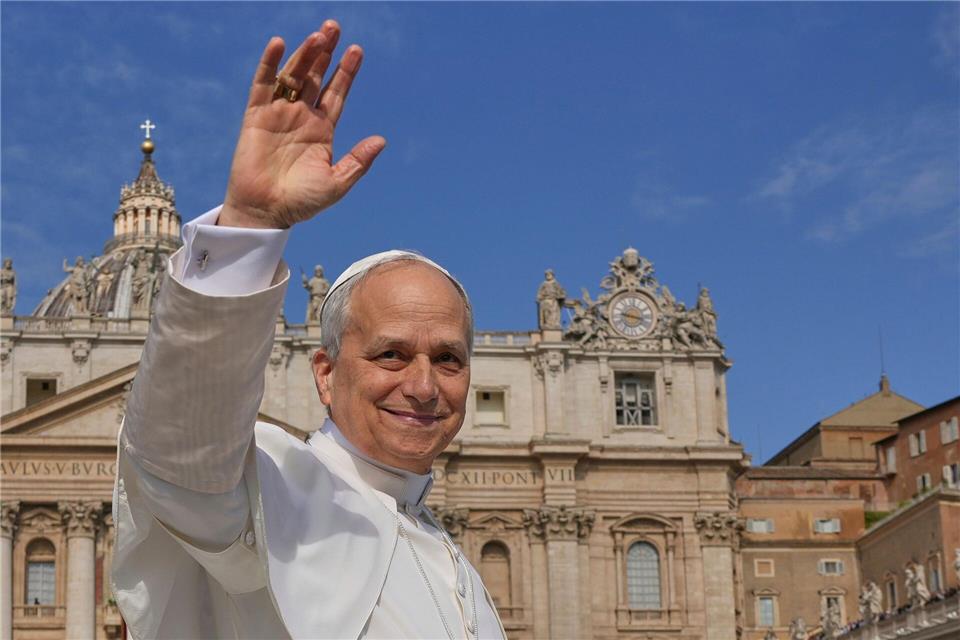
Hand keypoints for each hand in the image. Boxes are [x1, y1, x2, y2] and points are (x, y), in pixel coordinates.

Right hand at [220, 21, 385, 228]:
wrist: (266, 212)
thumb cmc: (302, 202)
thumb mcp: (336, 183)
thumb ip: (358, 161)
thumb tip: (382, 140)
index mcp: (322, 130)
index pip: (336, 93)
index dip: (346, 72)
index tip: (357, 51)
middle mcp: (301, 117)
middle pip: (315, 76)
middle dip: (325, 53)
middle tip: (334, 27)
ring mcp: (279, 114)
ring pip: (293, 76)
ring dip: (304, 54)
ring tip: (319, 35)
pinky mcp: (256, 116)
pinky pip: (263, 85)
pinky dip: (270, 64)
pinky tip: (280, 44)